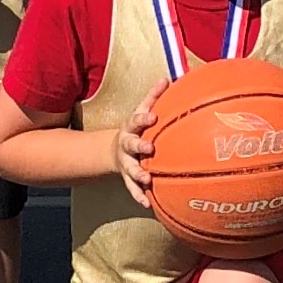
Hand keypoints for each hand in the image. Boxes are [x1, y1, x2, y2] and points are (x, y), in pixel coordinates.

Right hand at [115, 87, 161, 209]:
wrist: (115, 150)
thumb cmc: (137, 128)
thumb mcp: (141, 110)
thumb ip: (153, 97)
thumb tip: (167, 78)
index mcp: (131, 126)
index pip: (137, 120)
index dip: (144, 118)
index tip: (153, 117)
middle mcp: (126, 144)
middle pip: (131, 144)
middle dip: (139, 146)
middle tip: (150, 148)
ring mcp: (126, 162)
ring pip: (130, 168)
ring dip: (138, 174)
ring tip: (147, 179)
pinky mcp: (127, 178)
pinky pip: (132, 188)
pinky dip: (139, 196)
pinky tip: (148, 204)